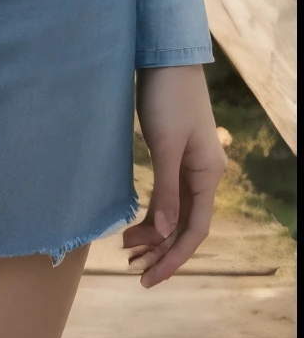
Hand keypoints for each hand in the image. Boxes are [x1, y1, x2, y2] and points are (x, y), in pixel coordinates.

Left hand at [123, 65, 224, 286]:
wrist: (167, 60)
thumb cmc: (168, 99)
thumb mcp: (165, 146)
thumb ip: (165, 190)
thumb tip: (162, 233)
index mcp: (208, 176)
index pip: (195, 230)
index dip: (173, 257)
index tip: (148, 277)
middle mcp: (204, 176)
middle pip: (185, 226)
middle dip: (161, 250)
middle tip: (132, 268)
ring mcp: (190, 167)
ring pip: (175, 213)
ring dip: (155, 234)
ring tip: (128, 250)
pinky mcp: (175, 156)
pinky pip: (168, 196)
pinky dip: (153, 213)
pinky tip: (136, 225)